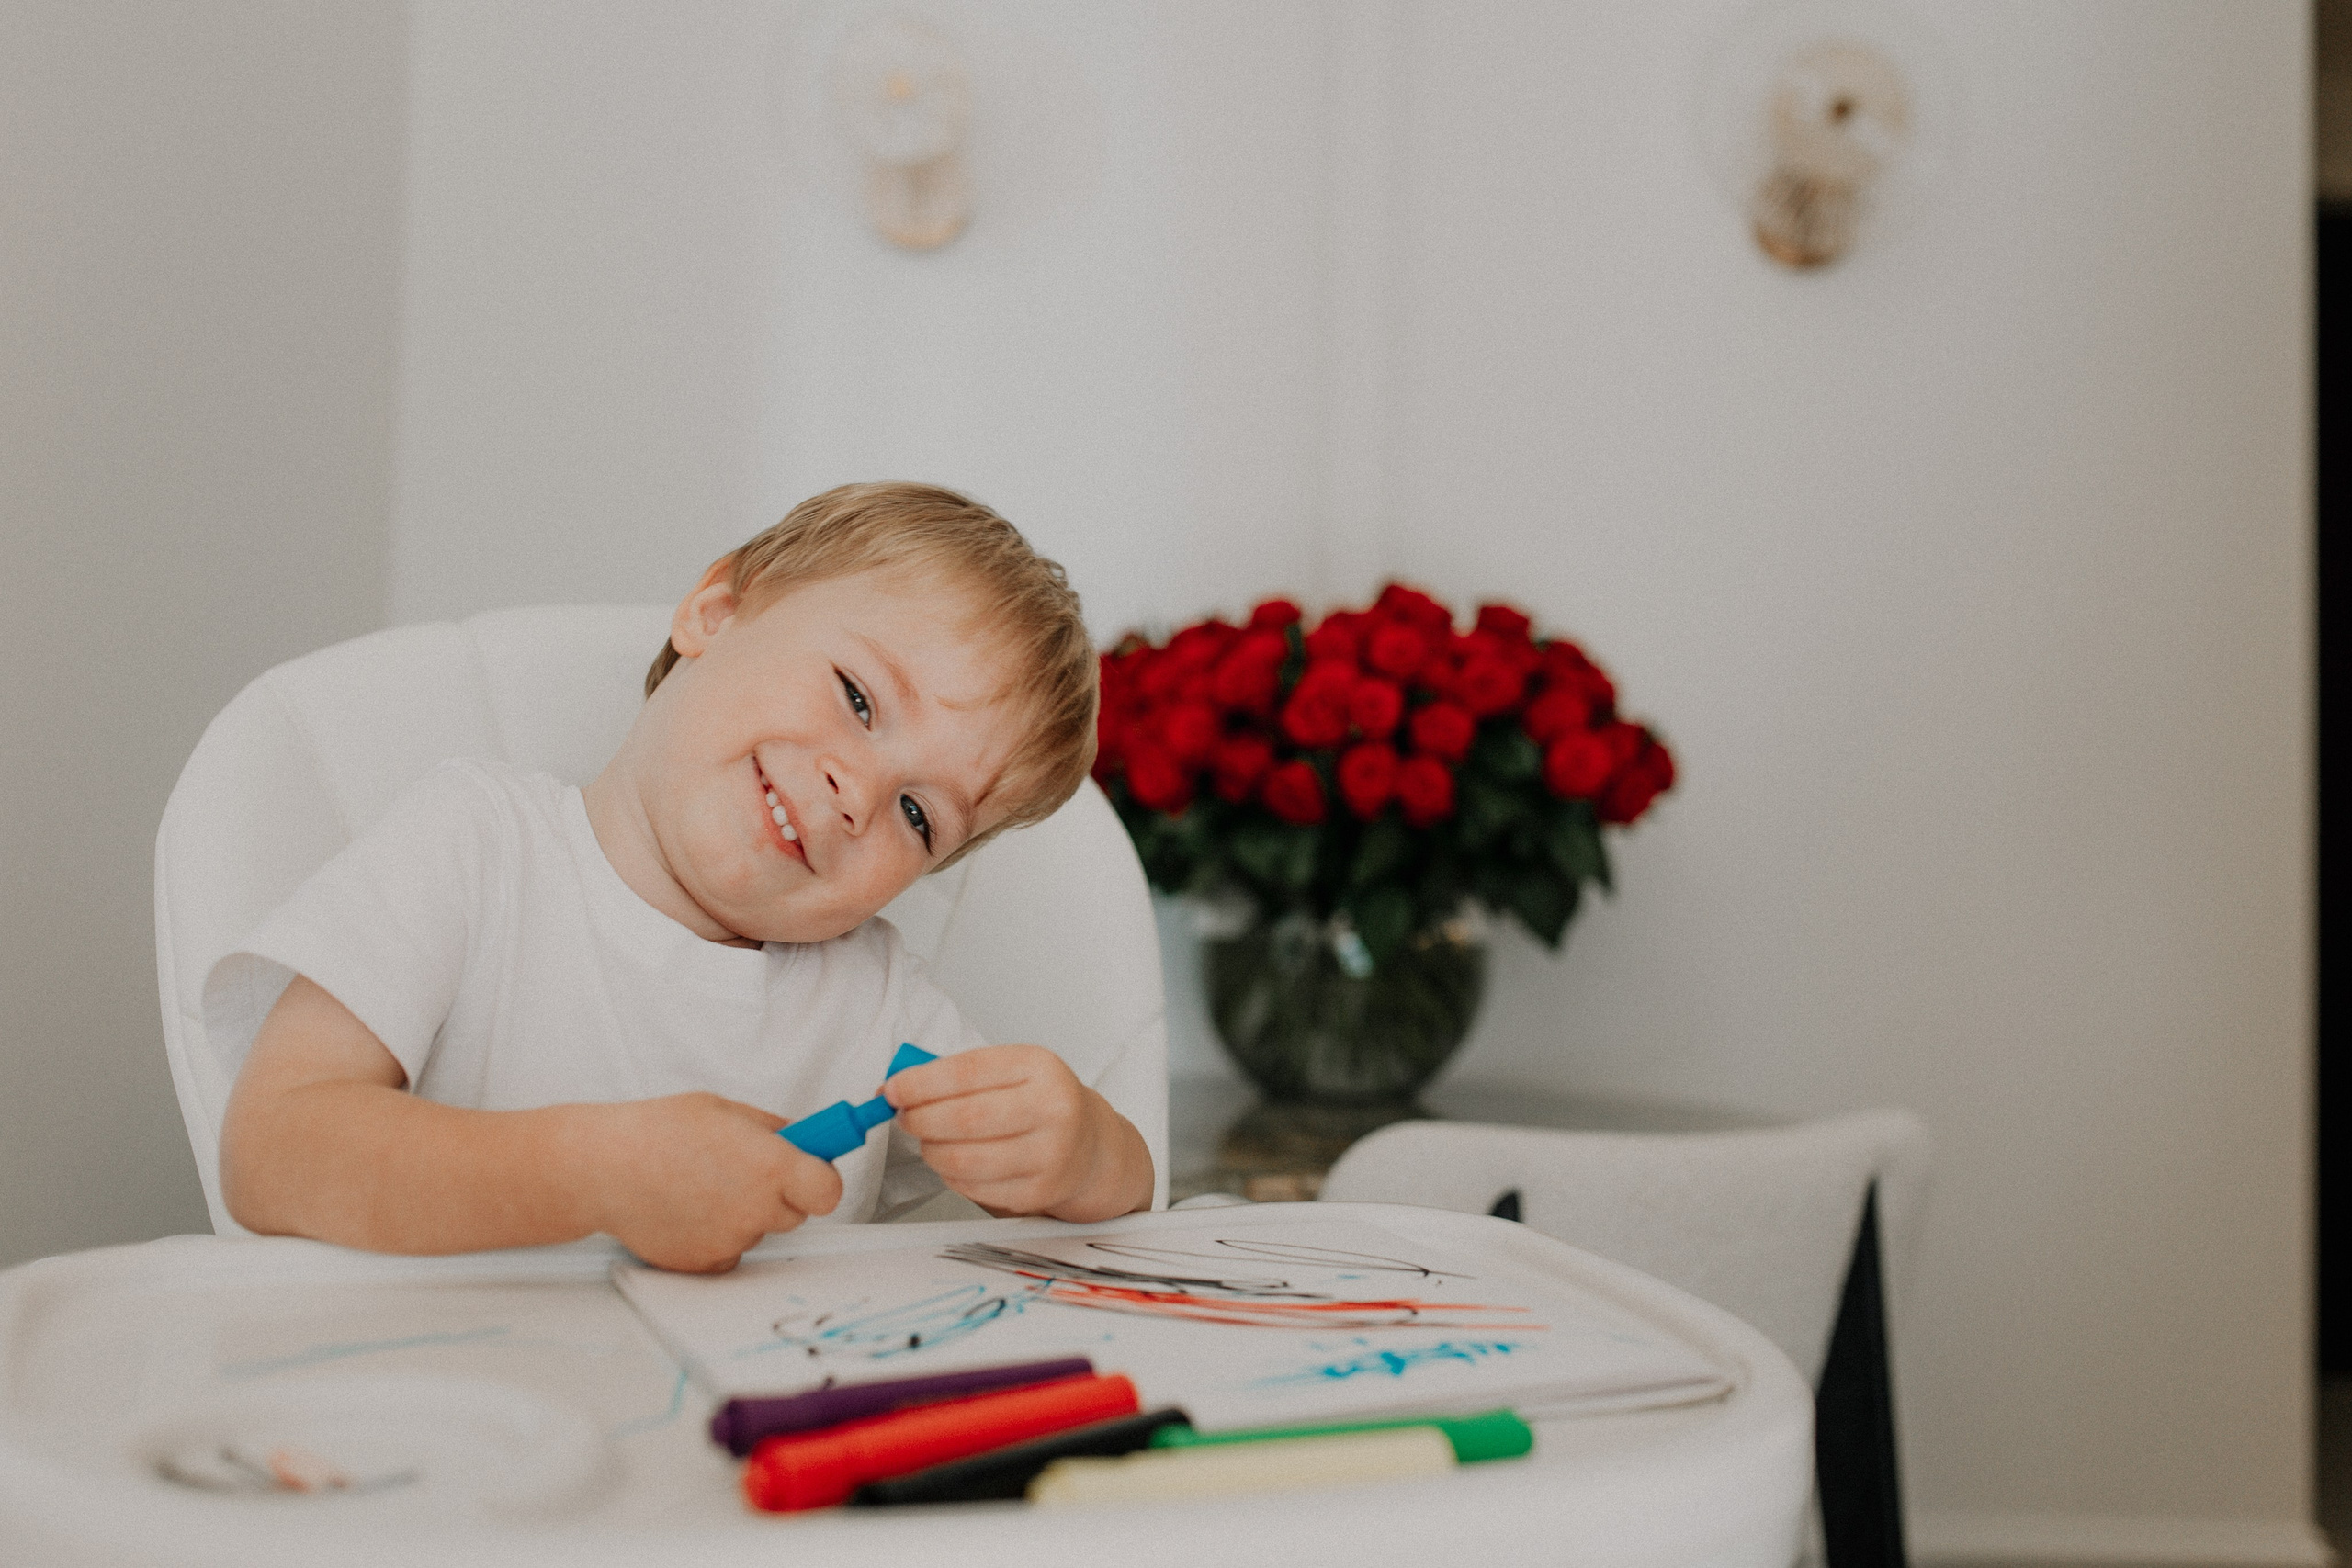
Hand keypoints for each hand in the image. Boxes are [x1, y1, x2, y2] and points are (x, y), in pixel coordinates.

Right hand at [577, 1094, 841, 1272]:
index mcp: (770, 1166)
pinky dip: (716, 1236)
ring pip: (758, 1231)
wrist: (603, 1168)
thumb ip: (771, 1130)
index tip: (812, 1172)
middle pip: (795, 1213)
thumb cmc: (658, 1132)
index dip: (821, 1181)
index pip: (828, 1191)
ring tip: (701, 1186)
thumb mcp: (725, 1111)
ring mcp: (731, 1241)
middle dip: (780, 1194)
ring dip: (744, 1214)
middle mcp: (756, 1210)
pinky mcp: (705, 1264)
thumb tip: (802, 1140)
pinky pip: (729, 1252)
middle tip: (745, 1172)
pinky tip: (688, 1210)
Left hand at [884, 1045, 1152, 1220]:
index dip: (921, 1083)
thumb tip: (893, 1088)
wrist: (1091, 1146)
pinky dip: (951, 1176)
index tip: (893, 1089)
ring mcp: (1050, 1154)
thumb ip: (957, 1075)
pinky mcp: (1040, 1191)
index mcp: (1041, 1067)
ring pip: (964, 1159)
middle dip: (920, 1119)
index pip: (968, 1072)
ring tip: (929, 1141)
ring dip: (932, 1151)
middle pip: (964, 1118)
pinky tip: (955, 1162)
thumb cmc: (1040, 1103)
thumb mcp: (1012, 1071)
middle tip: (905, 1117)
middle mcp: (1053, 1108)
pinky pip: (974, 1188)